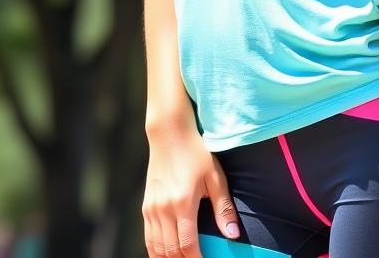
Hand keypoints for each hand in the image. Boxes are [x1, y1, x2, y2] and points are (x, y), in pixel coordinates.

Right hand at [142, 123, 240, 256]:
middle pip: (171, 251)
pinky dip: (156, 250)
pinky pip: (148, 238)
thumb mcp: (215, 177)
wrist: (170, 134)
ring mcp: (151, 209)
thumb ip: (223, 208)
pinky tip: (166, 254)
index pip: (188, 245)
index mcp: (183, 203)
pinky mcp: (145, 206)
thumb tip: (233, 234)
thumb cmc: (196, 153)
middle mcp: (163, 209)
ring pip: (156, 248)